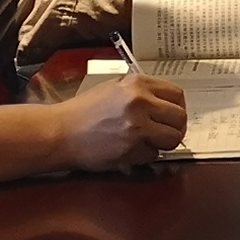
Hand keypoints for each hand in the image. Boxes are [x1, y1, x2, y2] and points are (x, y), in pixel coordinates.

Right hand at [57, 71, 187, 167]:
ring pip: (173, 137)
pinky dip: (147, 155)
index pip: (177, 94)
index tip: (171, 116)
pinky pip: (155, 154)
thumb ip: (141, 92)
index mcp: (137, 83)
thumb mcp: (114, 88)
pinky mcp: (132, 147)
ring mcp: (138, 125)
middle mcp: (140, 101)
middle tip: (164, 134)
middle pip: (180, 117)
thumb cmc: (83, 111)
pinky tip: (131, 150)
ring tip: (148, 143)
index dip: (177, 107)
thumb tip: (166, 104)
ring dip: (164, 143)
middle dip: (175, 128)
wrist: (60, 132)